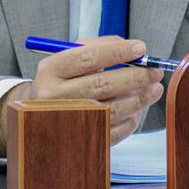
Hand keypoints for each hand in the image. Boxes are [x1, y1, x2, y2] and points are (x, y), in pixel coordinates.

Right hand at [0, 36, 163, 155]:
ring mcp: (66, 121)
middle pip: (102, 85)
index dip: (117, 52)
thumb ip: (97, 47)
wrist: (33, 114)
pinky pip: (110, 132)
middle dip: (135, 76)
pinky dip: (129, 120)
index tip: (141, 48)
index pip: (88, 58)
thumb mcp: (67, 57)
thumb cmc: (60, 78)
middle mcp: (54, 96)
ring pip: (110, 109)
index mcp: (50, 69)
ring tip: (154, 88)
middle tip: (155, 71)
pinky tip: (138, 109)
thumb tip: (132, 50)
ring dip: (138, 99)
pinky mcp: (76, 141)